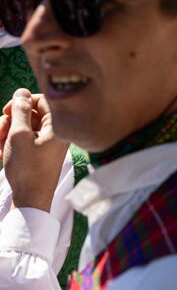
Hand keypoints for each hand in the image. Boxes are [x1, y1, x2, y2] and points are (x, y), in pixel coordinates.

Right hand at [0, 89, 68, 211]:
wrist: (31, 198)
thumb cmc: (28, 167)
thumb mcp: (19, 135)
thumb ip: (20, 111)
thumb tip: (22, 91)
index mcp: (58, 126)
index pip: (43, 101)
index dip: (23, 102)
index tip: (8, 110)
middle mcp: (55, 132)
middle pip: (30, 114)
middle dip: (11, 120)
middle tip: (1, 131)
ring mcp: (47, 143)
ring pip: (23, 127)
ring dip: (6, 133)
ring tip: (0, 145)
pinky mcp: (38, 153)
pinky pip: (22, 140)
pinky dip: (10, 144)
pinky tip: (2, 154)